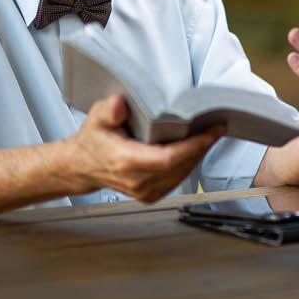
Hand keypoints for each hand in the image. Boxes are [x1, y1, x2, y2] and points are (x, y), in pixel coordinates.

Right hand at [63, 95, 223, 202]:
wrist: (82, 166)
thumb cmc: (93, 140)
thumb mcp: (96, 118)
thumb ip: (108, 110)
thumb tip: (119, 103)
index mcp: (125, 163)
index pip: (168, 159)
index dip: (193, 146)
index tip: (211, 132)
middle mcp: (137, 182)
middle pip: (180, 166)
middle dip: (201, 146)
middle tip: (216, 127)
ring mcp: (145, 192)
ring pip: (182, 174)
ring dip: (198, 154)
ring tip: (210, 134)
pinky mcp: (151, 194)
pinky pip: (177, 179)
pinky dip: (189, 162)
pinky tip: (196, 147)